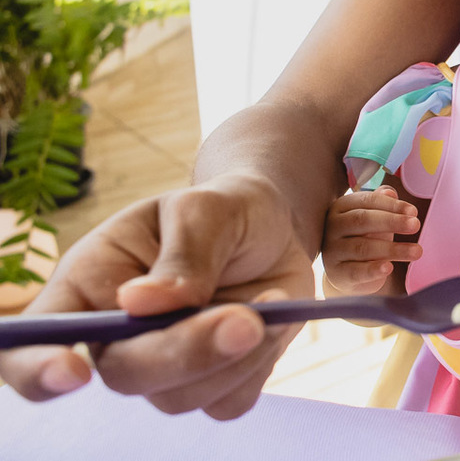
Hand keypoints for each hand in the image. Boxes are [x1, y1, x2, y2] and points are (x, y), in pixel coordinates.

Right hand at [0, 172, 314, 419]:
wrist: (274, 227)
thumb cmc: (225, 209)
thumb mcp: (207, 208)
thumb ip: (183, 254)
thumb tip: (141, 304)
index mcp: (88, 283)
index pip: (33, 340)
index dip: (37, 367)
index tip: (74, 371)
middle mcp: (115, 335)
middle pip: (126, 375)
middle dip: (187, 352)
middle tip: (247, 319)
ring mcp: (163, 365)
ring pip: (182, 397)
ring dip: (236, 354)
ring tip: (269, 298)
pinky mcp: (212, 383)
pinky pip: (227, 403)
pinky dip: (261, 363)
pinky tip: (274, 318)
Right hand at [321, 186, 421, 294]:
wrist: (346, 273)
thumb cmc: (363, 238)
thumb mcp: (373, 218)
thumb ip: (382, 204)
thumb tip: (390, 192)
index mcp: (341, 207)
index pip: (367, 201)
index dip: (392, 205)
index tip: (413, 212)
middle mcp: (333, 227)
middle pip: (363, 220)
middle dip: (392, 222)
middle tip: (416, 225)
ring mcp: (332, 251)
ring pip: (362, 247)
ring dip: (393, 249)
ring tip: (417, 251)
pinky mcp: (336, 274)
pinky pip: (355, 272)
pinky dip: (373, 270)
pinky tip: (389, 267)